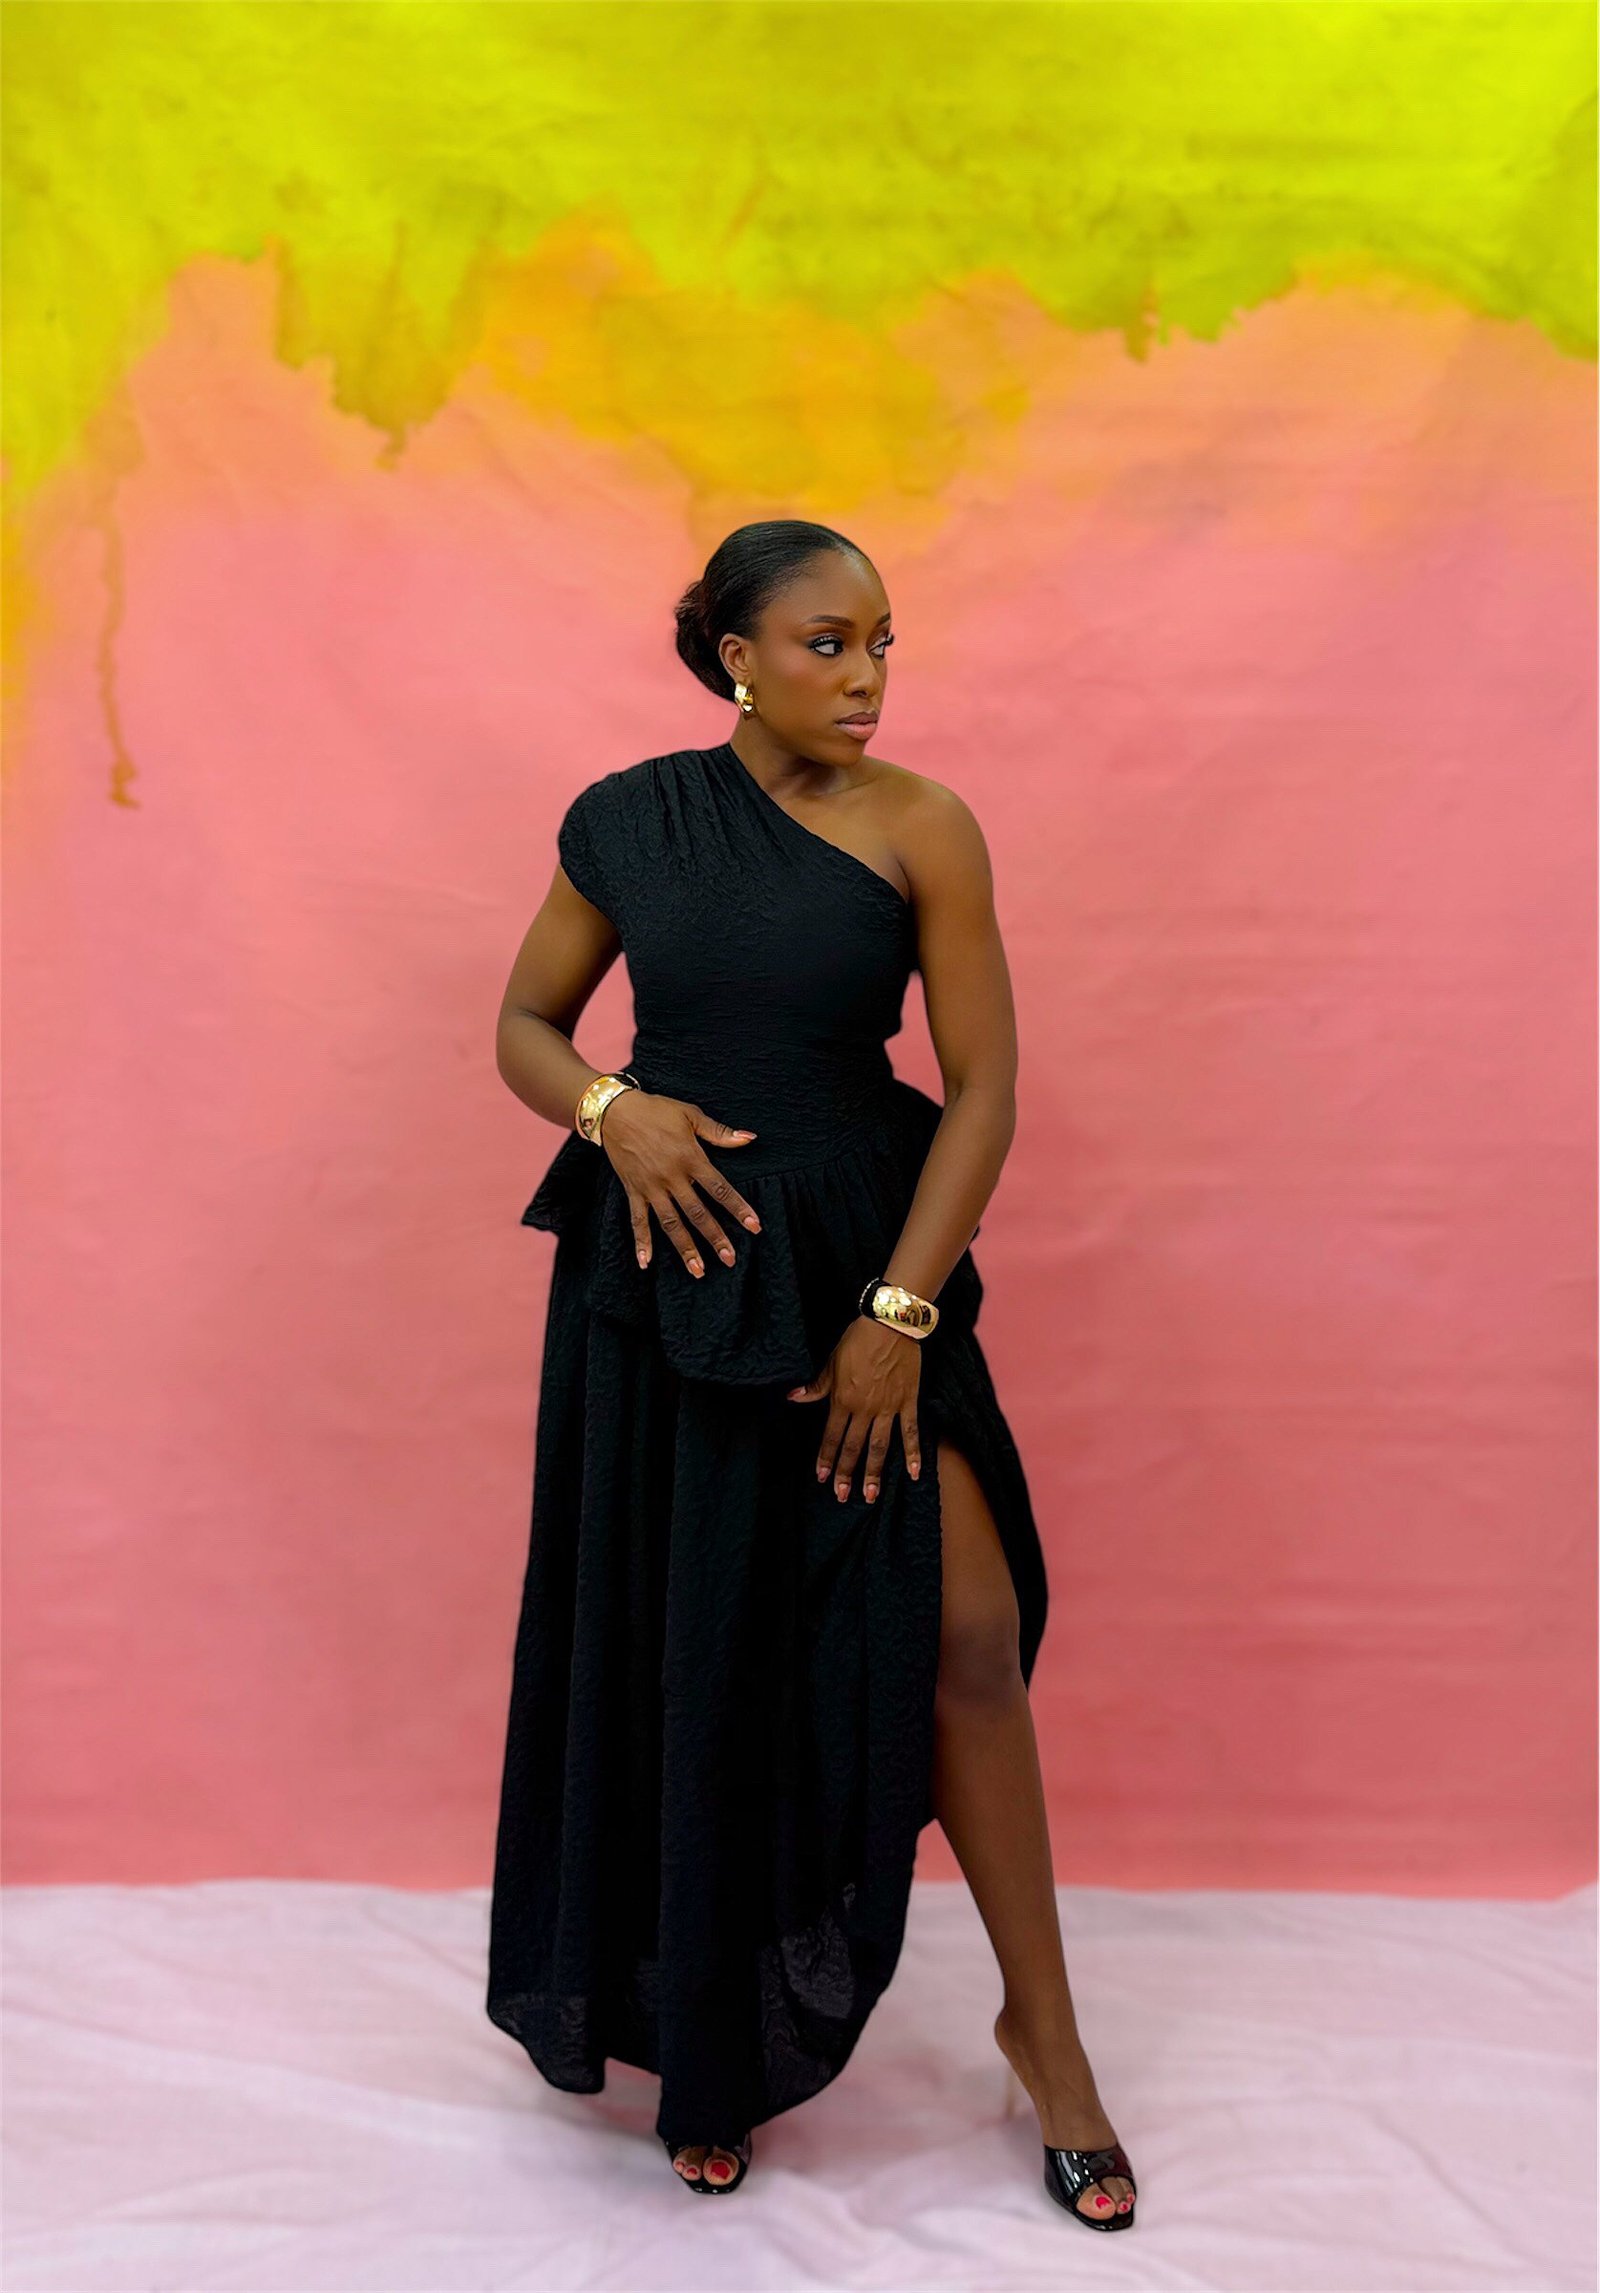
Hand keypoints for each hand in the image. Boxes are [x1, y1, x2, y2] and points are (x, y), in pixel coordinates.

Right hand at [598, 1089, 761, 1277]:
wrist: (615, 1111)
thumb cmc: (656, 1110)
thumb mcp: (690, 1115)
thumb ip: (719, 1132)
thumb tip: (749, 1139)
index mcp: (690, 1158)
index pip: (720, 1189)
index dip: (738, 1209)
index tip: (755, 1227)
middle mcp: (672, 1177)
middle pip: (698, 1213)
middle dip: (715, 1237)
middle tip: (730, 1259)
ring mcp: (651, 1187)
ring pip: (671, 1224)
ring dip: (685, 1248)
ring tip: (699, 1270)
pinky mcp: (634, 1191)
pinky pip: (637, 1221)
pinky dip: (641, 1242)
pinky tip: (645, 1263)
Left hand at [786, 1316, 922, 1502]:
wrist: (889, 1323)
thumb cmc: (857, 1341)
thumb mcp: (831, 1362)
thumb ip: (816, 1386)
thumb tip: (793, 1398)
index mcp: (843, 1399)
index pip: (832, 1436)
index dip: (826, 1458)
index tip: (822, 1478)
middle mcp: (864, 1408)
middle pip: (854, 1447)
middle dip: (847, 1474)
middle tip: (843, 1496)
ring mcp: (888, 1407)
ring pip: (880, 1447)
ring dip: (875, 1473)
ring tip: (871, 1495)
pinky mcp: (907, 1402)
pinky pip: (910, 1432)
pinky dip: (913, 1453)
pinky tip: (914, 1473)